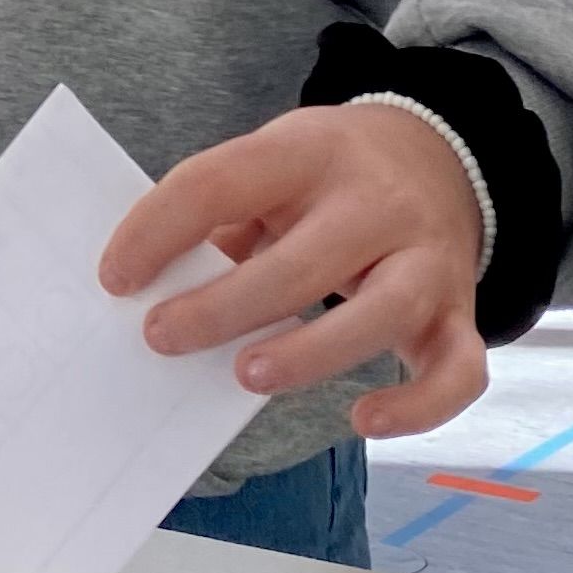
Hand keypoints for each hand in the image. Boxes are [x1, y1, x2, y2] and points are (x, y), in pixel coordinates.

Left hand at [99, 102, 488, 441]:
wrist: (440, 156)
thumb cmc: (326, 177)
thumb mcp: (272, 161)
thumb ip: (218, 212)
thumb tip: (145, 284)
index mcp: (311, 151)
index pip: (222, 182)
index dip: (160, 229)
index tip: (115, 277)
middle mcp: (377, 203)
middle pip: (302, 261)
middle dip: (223, 307)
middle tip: (161, 337)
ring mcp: (427, 259)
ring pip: (380, 314)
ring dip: (309, 353)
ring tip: (247, 375)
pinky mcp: (458, 313)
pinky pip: (457, 370)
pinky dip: (417, 407)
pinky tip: (363, 421)